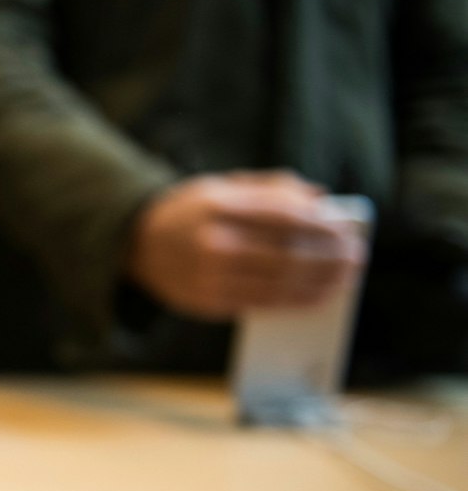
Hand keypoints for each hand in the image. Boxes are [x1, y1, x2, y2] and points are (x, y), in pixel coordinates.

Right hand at [126, 171, 367, 321]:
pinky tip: (317, 295)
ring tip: (344, 278)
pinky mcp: (207, 302)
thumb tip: (321, 201)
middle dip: (328, 257)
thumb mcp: (224, 186)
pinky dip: (296, 301)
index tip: (347, 230)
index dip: (321, 224)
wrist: (137, 242)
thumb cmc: (192, 211)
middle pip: (286, 252)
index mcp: (217, 204)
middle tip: (355, 257)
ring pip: (279, 282)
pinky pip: (262, 304)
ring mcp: (208, 275)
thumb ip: (272, 188)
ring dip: (320, 282)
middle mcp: (212, 241)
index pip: (282, 214)